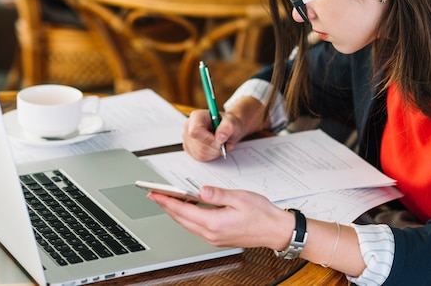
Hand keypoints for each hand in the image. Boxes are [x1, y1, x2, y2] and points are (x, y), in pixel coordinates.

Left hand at [148, 186, 291, 249]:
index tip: (155, 194)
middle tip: (155, 195)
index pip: (183, 210)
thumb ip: (217, 194)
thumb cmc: (262, 214)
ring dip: (176, 212)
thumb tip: (200, 191)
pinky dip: (188, 217)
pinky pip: (196, 228)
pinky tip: (187, 210)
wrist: (275, 230)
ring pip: (187, 224)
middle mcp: (211, 234)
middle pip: (181, 219)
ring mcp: (214, 238)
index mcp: (214, 223)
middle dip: (166, 206)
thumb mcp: (239, 197)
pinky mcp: (218, 238)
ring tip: (167, 200)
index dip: (166, 201)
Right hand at [182, 109, 246, 161]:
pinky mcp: (190, 148)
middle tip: (224, 144)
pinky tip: (216, 148)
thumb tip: (220, 137)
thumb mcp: (232, 122)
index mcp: (197, 116)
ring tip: (222, 145)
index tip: (219, 141)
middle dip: (215, 148)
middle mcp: (189, 126)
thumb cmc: (227, 123)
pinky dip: (211, 156)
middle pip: (198, 145)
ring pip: (199, 153)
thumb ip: (227, 127)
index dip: (208, 139)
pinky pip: (199, 157)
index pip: (195, 131)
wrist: (227, 129)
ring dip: (214, 152)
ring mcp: (188, 138)